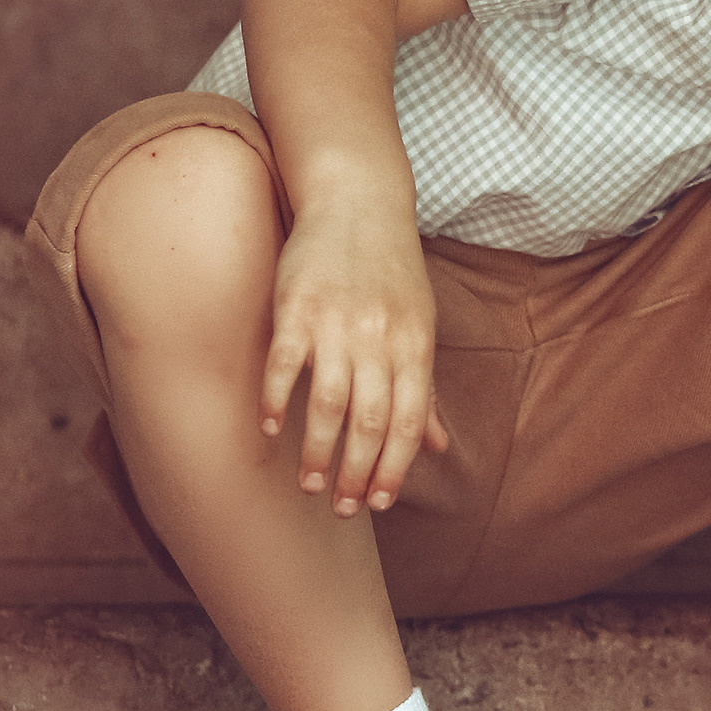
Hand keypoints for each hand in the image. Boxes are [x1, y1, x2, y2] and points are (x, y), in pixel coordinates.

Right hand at [259, 205, 451, 516]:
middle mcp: (381, 339)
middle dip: (357, 474)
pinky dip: (279, 402)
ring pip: (330, 403)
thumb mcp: (420, 327)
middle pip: (372, 423)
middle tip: (340, 507)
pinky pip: (286, 364)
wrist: (359, 203)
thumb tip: (439, 447)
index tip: (379, 503)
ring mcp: (338, 323)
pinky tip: (272, 429)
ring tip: (308, 483)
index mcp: (416, 347)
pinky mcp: (297, 306)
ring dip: (317, 451)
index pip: (409, 423)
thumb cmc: (393, 274)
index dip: (394, 469)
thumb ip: (424, 389)